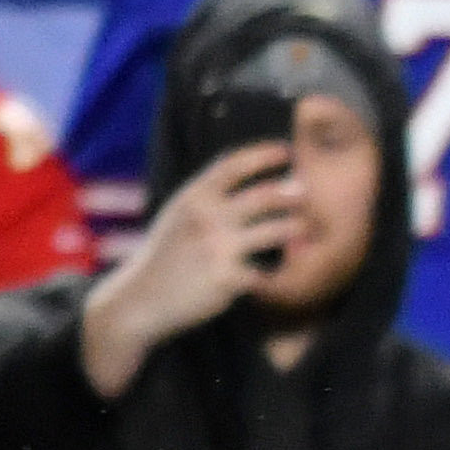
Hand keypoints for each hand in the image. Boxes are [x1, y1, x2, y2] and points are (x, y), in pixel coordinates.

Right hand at [79, 142, 297, 397]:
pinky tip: (286, 274)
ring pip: (274, 231)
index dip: (263, 155)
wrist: (142, 298)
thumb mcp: (178, 214)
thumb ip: (207, 197)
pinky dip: (277, 273)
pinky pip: (266, 272)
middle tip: (308, 194)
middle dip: (292, 193)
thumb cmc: (165, 255)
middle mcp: (207, 216)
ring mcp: (219, 248)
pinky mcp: (228, 279)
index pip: (233, 164)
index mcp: (194, 196)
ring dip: (295, 229)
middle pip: (264, 196)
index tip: (287, 151)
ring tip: (305, 230)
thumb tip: (240, 176)